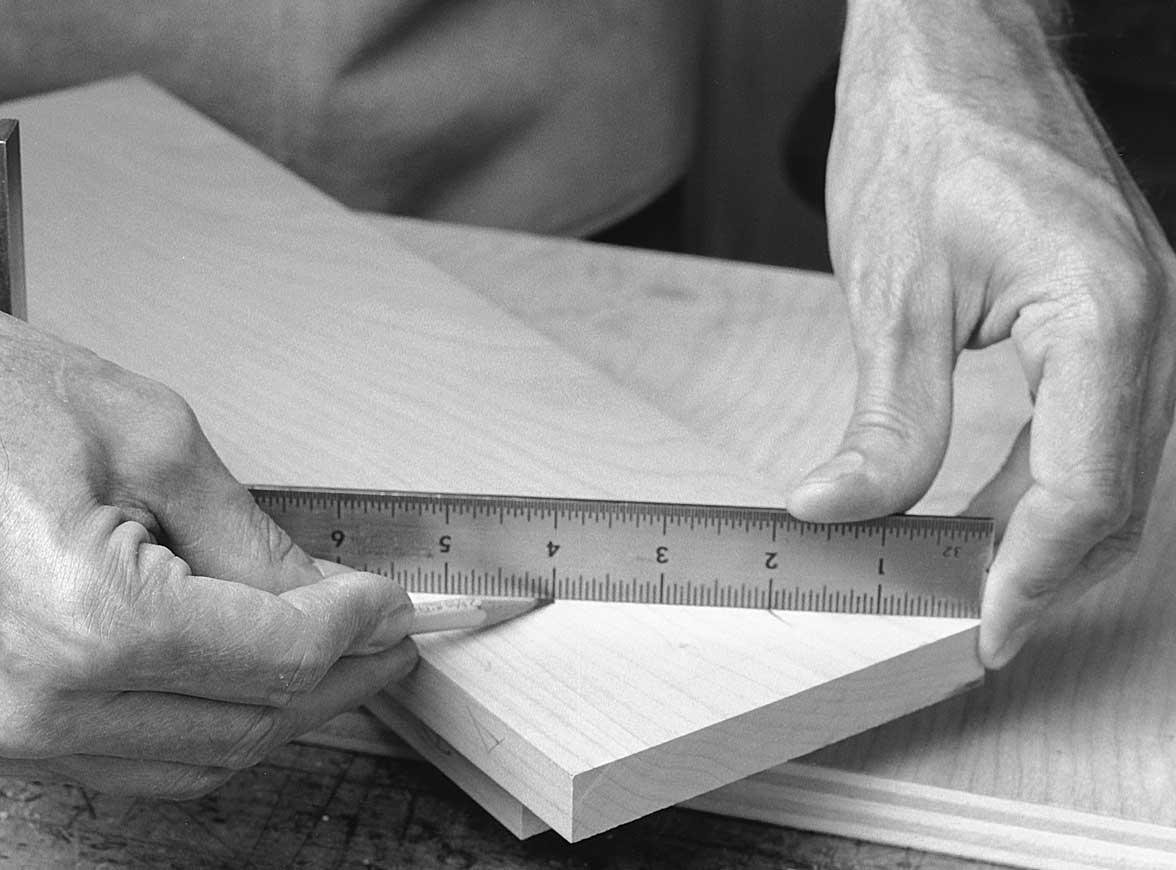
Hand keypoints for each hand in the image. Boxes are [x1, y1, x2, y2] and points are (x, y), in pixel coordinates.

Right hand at [0, 304, 416, 796]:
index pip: (280, 655)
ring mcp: (15, 732)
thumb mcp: (150, 443)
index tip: (394, 603)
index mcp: (87, 620)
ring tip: (340, 659)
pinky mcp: (6, 735)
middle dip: (341, 675)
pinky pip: (142, 760)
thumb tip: (326, 594)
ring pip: (204, 755)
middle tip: (389, 637)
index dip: (357, 626)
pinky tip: (255, 683)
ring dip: (285, 710)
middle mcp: (43, 701)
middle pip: (253, 718)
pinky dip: (215, 725)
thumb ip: (251, 536)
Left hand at [787, 0, 1175, 667]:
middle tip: (963, 621)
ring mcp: (1143, 316)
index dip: (1027, 577)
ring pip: (1113, 469)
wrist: (951, 47)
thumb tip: (839, 512)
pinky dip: (1042, 483)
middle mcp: (1152, 320)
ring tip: (963, 581)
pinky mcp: (1113, 313)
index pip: (1085, 490)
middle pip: (1115, 495)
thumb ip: (884, 421)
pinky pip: (1095, 425)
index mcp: (1107, 312)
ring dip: (1042, 535)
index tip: (977, 632)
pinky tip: (984, 512)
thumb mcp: (892, 292)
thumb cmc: (924, 135)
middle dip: (1040, 569)